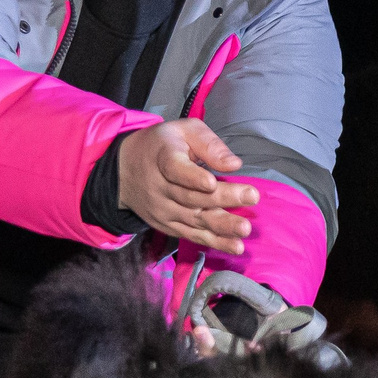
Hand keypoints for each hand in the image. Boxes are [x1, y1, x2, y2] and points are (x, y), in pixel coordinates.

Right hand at [117, 120, 258, 254]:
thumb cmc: (161, 146)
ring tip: (244, 229)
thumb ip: (209, 144)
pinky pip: (192, 236)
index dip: (193, 178)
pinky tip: (234, 246)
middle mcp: (161, 188)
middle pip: (192, 197)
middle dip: (223, 198)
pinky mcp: (168, 226)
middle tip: (251, 196)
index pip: (176, 170)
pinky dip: (214, 242)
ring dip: (221, 226)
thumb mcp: (183, 131)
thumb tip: (234, 164)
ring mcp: (164, 211)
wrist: (125, 171)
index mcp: (164, 159)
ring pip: (194, 220)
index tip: (212, 182)